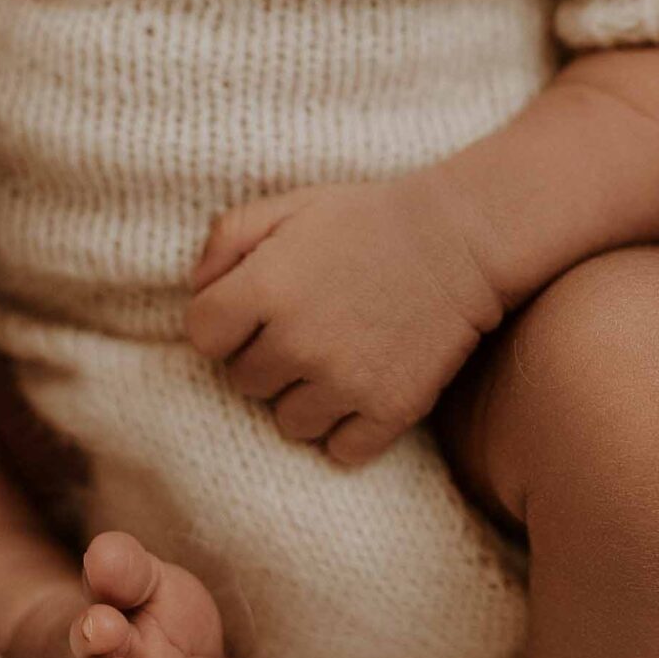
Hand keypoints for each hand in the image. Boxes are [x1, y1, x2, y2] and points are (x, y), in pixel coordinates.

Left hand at [184, 176, 501, 467]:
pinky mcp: (388, 411)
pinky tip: (362, 390)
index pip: (203, 335)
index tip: (254, 312)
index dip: (225, 323)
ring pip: (289, 423)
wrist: (462, 240)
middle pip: (244, 382)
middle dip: (267, 356)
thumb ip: (227, 238)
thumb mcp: (290, 206)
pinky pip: (341, 451)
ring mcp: (343, 382)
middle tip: (308, 326)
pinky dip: (348, 430)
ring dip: (304, 397)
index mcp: (265, 288)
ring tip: (337, 358)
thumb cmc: (368, 219)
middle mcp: (297, 342)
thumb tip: (196, 288)